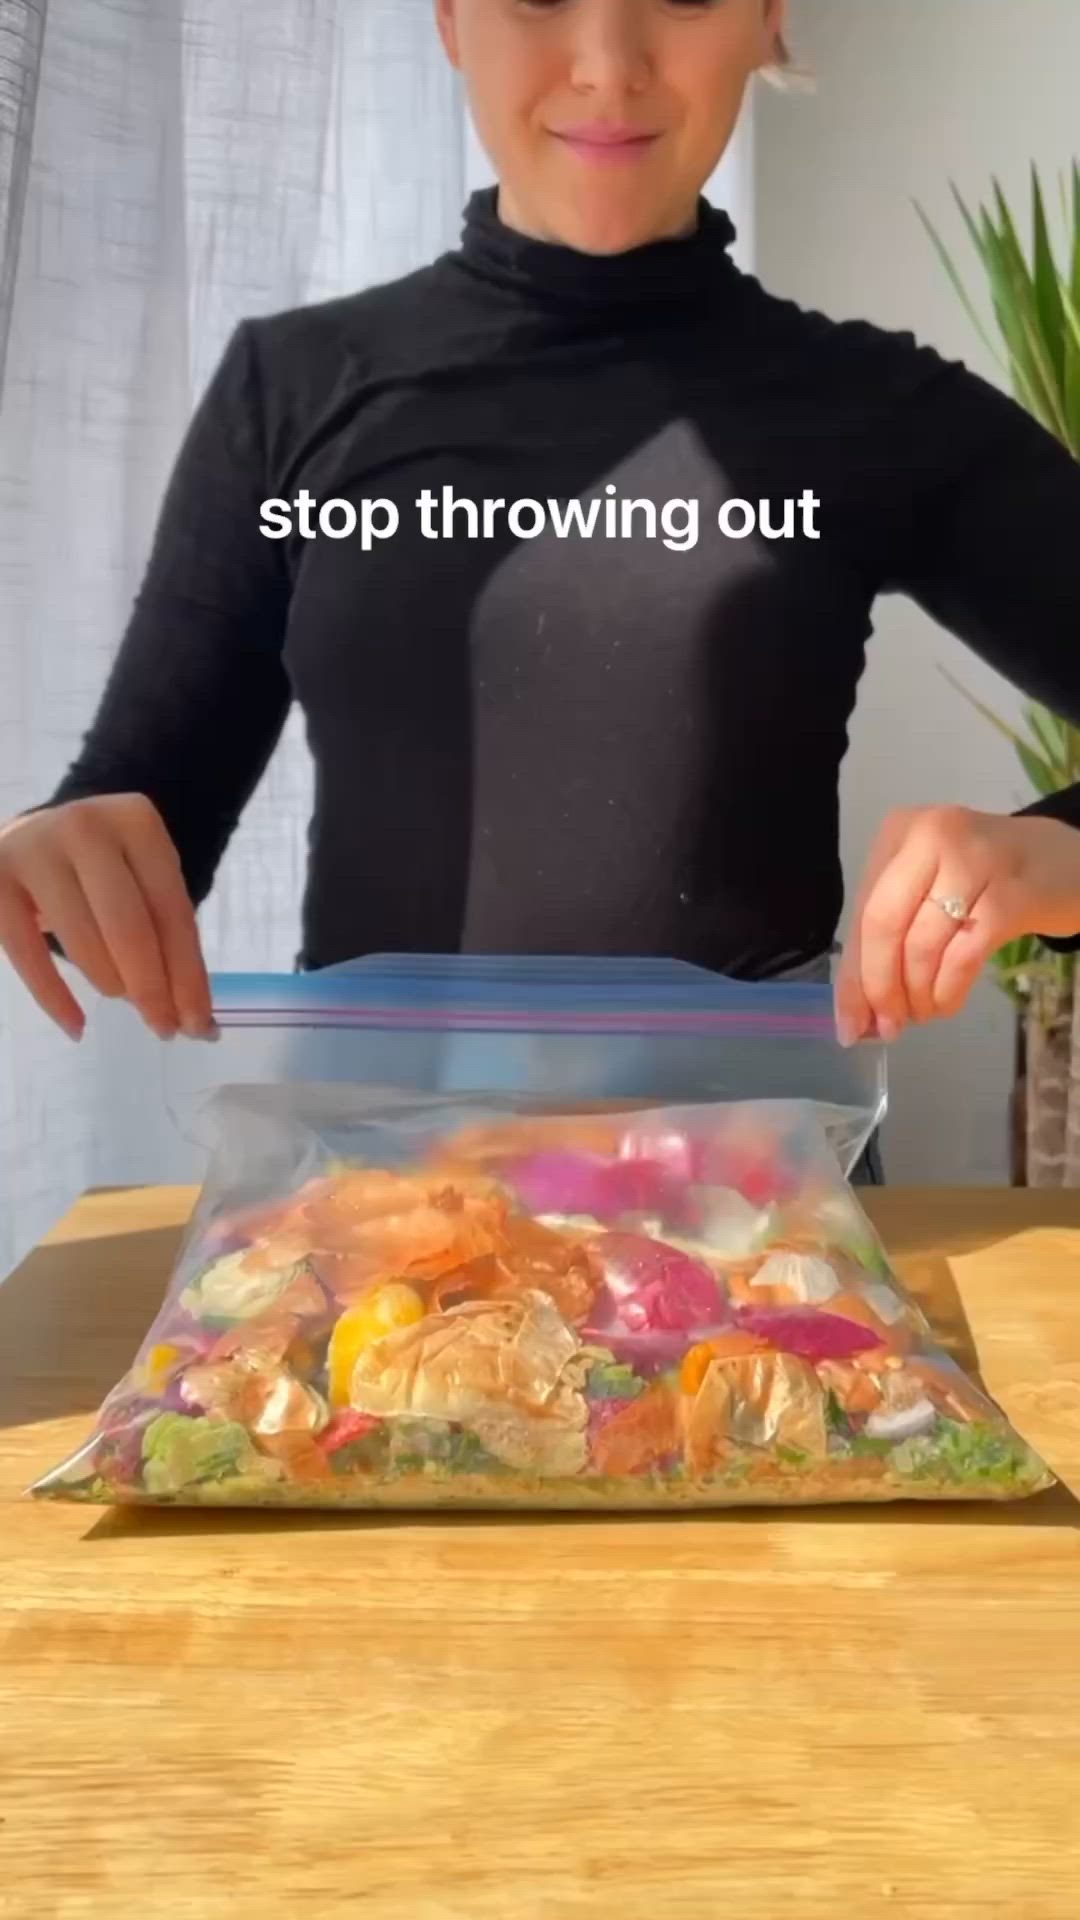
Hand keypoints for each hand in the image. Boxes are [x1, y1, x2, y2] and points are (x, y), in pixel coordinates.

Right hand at [0, 795, 213, 1042]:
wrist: (31, 834)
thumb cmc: (100, 869)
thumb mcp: (141, 881)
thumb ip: (167, 939)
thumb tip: (196, 1020)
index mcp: (136, 821)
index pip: (172, 910)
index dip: (188, 974)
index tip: (198, 1024)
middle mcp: (85, 827)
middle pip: (129, 927)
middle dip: (152, 989)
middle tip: (165, 1029)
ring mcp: (34, 849)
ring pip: (83, 941)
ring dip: (111, 983)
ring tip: (120, 996)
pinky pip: (27, 953)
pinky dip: (54, 998)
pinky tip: (77, 1026)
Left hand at [834, 804, 1079, 1045]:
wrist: (1063, 862)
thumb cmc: (981, 879)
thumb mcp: (927, 894)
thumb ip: (887, 946)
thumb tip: (854, 1017)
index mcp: (900, 832)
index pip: (862, 911)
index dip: (852, 975)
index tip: (850, 1025)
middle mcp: (932, 835)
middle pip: (884, 924)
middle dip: (880, 986)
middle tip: (888, 1025)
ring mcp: (975, 859)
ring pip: (923, 943)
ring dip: (917, 994)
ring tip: (922, 1013)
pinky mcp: (1013, 893)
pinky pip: (964, 955)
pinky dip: (948, 989)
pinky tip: (946, 1003)